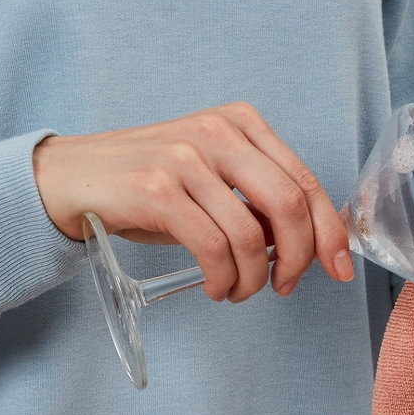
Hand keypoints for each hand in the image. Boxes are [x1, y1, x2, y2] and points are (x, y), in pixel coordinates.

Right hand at [32, 103, 354, 302]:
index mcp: (240, 123)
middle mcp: (217, 131)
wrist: (74, 179)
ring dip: (251, 279)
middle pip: (290, 204)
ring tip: (237, 292)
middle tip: (283, 287)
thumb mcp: (210, 182)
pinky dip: (222, 279)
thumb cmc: (148, 188)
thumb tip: (302, 245)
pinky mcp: (158, 189)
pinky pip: (212, 248)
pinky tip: (215, 287)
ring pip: (249, 234)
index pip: (305, 180)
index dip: (331, 230)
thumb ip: (256, 202)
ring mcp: (186, 157)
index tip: (339, 268)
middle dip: (297, 259)